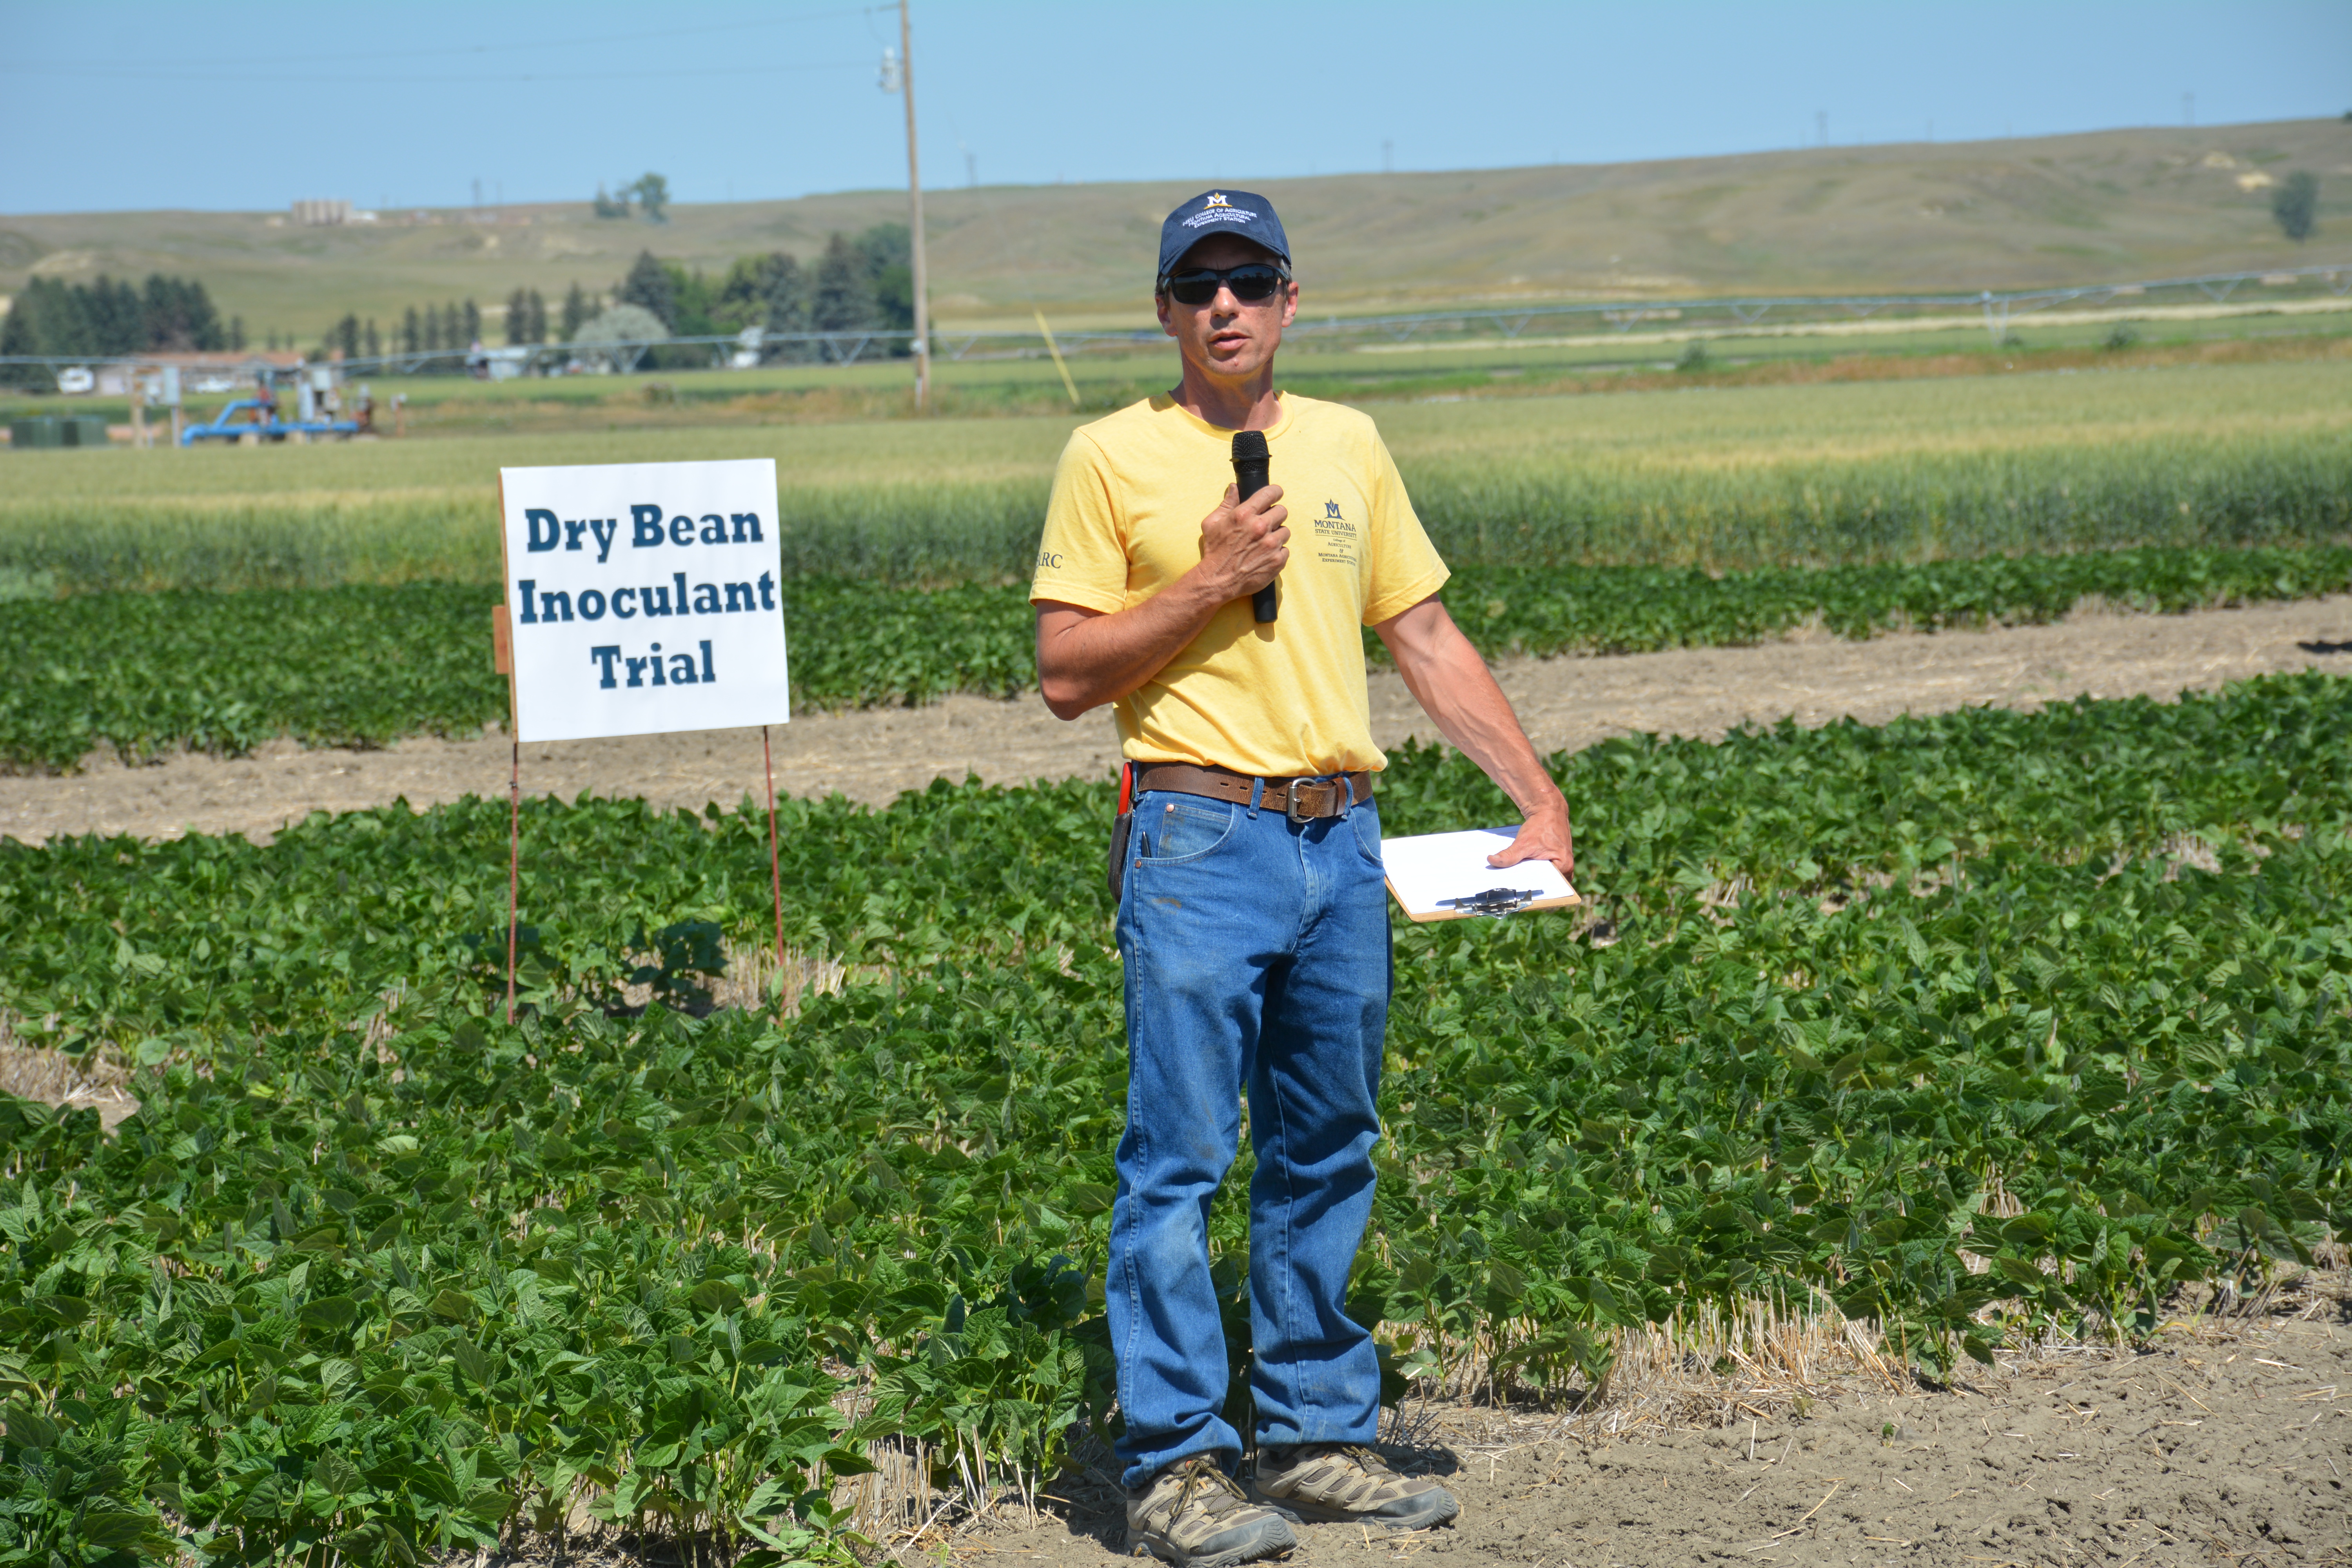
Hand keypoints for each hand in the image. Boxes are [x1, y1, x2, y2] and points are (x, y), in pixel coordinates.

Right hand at [1195, 482, 1288, 603]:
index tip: (1275, 495)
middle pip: (1282, 511)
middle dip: (1275, 515)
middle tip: (1267, 524)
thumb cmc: (1214, 551)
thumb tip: (1234, 487)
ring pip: (1285, 531)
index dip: (1275, 492)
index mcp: (1244, 514)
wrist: (1218, 580)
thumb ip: (1227, 503)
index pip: (1270, 493)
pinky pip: (1285, 550)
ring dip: (1277, 535)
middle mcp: (1260, 527)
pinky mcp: (1277, 560)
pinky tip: (1265, 555)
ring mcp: (1271, 544)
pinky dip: (1278, 552)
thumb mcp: (1212, 523)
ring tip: (1264, 542)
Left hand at [1487, 802, 1573, 880]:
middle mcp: (1567, 869)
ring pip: (1544, 878)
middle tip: (1512, 886)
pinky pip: (1543, 872)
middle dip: (1530, 884)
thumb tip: (1492, 861)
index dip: (1531, 887)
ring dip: (1531, 878)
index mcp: (1564, 866)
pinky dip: (1532, 871)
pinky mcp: (1556, 862)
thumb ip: (1509, 855)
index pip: (1547, 885)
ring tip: (1515, 879)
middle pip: (1545, 883)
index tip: (1516, 890)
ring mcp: (1563, 866)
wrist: (1548, 810)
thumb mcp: (1524, 842)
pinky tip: (1520, 871)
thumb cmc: (1541, 825)